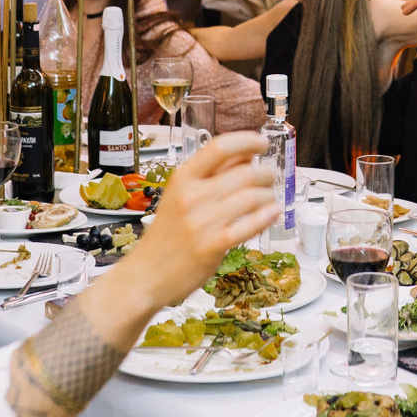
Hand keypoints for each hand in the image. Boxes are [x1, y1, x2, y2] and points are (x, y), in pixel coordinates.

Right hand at [120, 131, 276, 308]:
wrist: (145, 275)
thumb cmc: (166, 236)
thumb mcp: (179, 196)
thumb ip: (210, 176)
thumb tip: (246, 156)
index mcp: (183, 178)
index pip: (220, 147)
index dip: (247, 141)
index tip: (262, 143)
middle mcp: (191, 196)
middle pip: (244, 172)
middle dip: (266, 174)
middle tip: (269, 179)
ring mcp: (201, 222)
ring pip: (252, 197)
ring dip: (268, 196)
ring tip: (269, 200)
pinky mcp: (211, 246)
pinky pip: (249, 225)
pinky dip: (266, 217)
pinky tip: (271, 214)